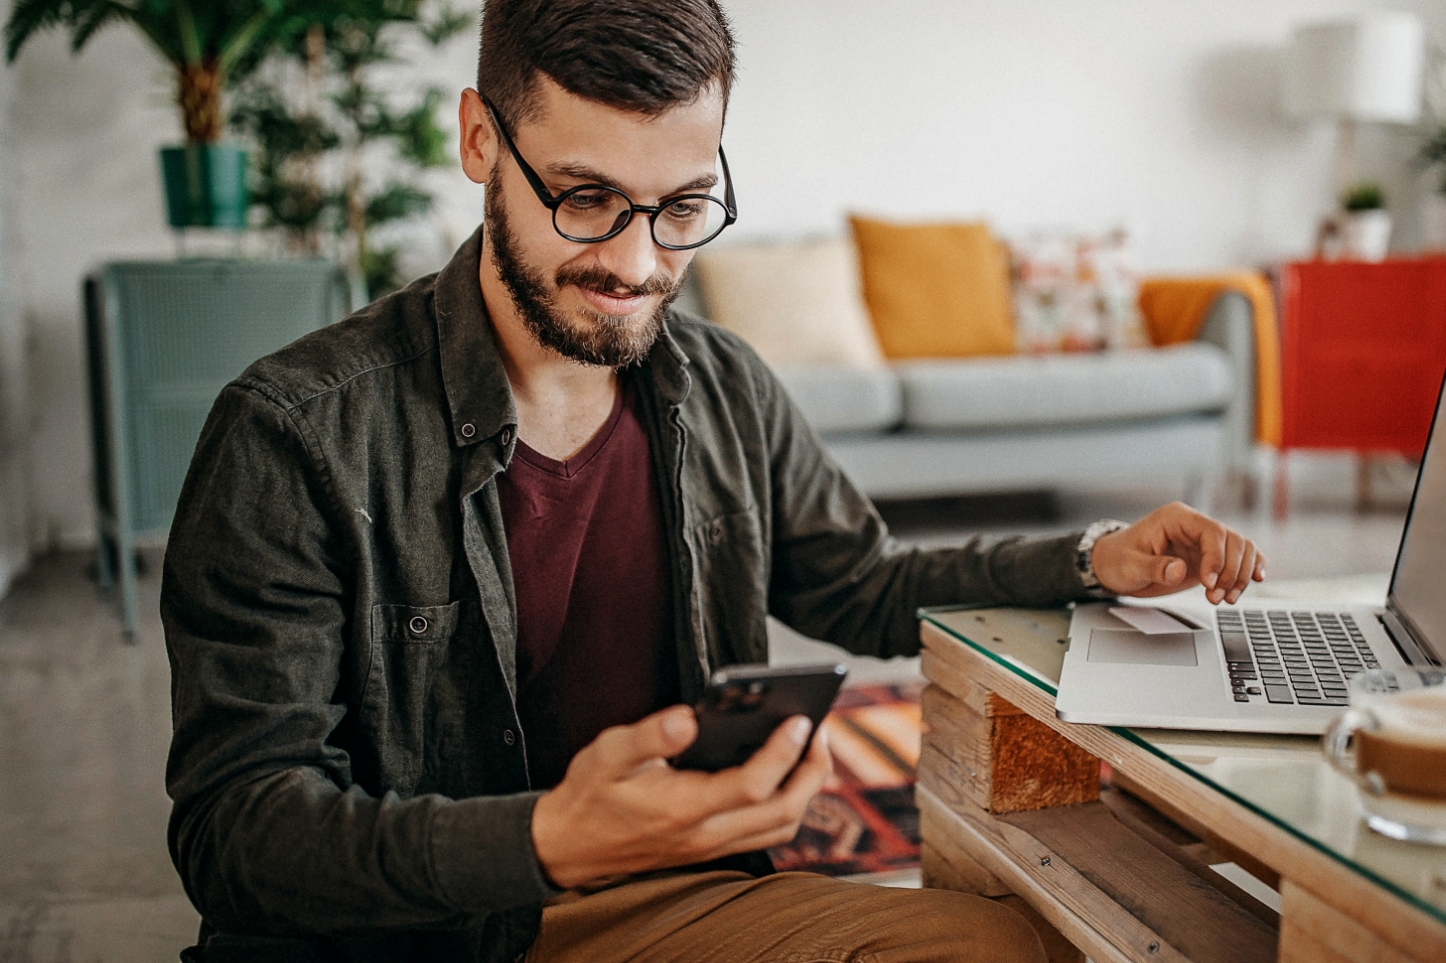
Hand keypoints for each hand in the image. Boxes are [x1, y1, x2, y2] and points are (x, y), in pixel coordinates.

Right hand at [530, 705, 831, 888]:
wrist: (570, 845)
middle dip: (812, 770)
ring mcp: (712, 846)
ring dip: (806, 790)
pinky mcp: (713, 848)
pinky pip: (767, 833)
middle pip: (783, 811)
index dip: (782, 752)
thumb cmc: (590, 794)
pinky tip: (785, 772)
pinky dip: (788, 804)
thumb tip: (688, 716)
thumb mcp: (608, 754)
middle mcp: (706, 834)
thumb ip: (650, 735)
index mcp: (683, 808)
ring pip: (782, 827)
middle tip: (818, 728)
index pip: (752, 786)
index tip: (800, 719)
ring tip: (810, 747)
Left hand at [1090, 501, 1265, 604]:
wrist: (1113, 566)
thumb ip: (1155, 567)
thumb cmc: (1118, 559)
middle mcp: (1195, 526)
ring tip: (1225, 600)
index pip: (1212, 531)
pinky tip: (1254, 581)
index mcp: (1176, 518)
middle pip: (1233, 541)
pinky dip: (1249, 569)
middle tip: (1217, 598)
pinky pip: (1240, 557)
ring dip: (1240, 576)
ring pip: (1242, 550)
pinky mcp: (1209, 558)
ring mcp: (1204, 542)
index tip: (1210, 583)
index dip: (1217, 558)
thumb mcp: (1130, 565)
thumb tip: (1179, 571)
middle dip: (1231, 572)